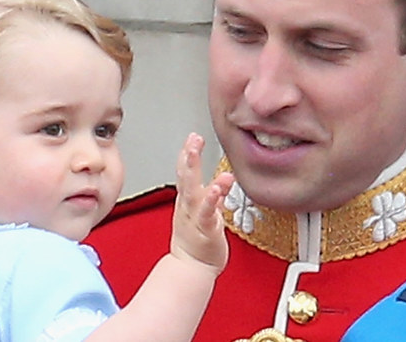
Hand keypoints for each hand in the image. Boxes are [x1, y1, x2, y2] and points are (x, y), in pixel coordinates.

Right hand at [170, 133, 233, 270]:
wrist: (191, 269)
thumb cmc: (196, 242)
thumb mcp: (201, 213)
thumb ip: (210, 195)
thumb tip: (220, 180)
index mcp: (187, 202)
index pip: (185, 174)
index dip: (187, 155)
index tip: (192, 136)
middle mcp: (188, 207)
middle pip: (185, 177)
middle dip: (188, 156)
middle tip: (193, 138)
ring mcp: (195, 217)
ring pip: (193, 190)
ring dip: (194, 169)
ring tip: (197, 152)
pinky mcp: (205, 229)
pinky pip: (207, 212)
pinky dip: (211, 198)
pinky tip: (217, 186)